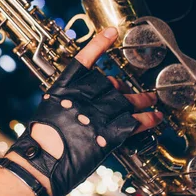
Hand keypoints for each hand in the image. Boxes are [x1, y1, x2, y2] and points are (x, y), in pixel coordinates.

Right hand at [6, 27, 162, 195]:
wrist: (41, 162)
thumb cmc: (39, 141)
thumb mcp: (48, 111)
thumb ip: (68, 103)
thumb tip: (84, 104)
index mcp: (65, 87)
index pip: (85, 58)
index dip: (99, 43)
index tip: (112, 32)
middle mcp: (83, 96)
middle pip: (112, 83)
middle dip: (125, 87)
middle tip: (134, 90)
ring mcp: (97, 113)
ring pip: (128, 100)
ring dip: (143, 99)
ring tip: (152, 99)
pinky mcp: (109, 134)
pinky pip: (136, 122)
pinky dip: (149, 118)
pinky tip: (156, 117)